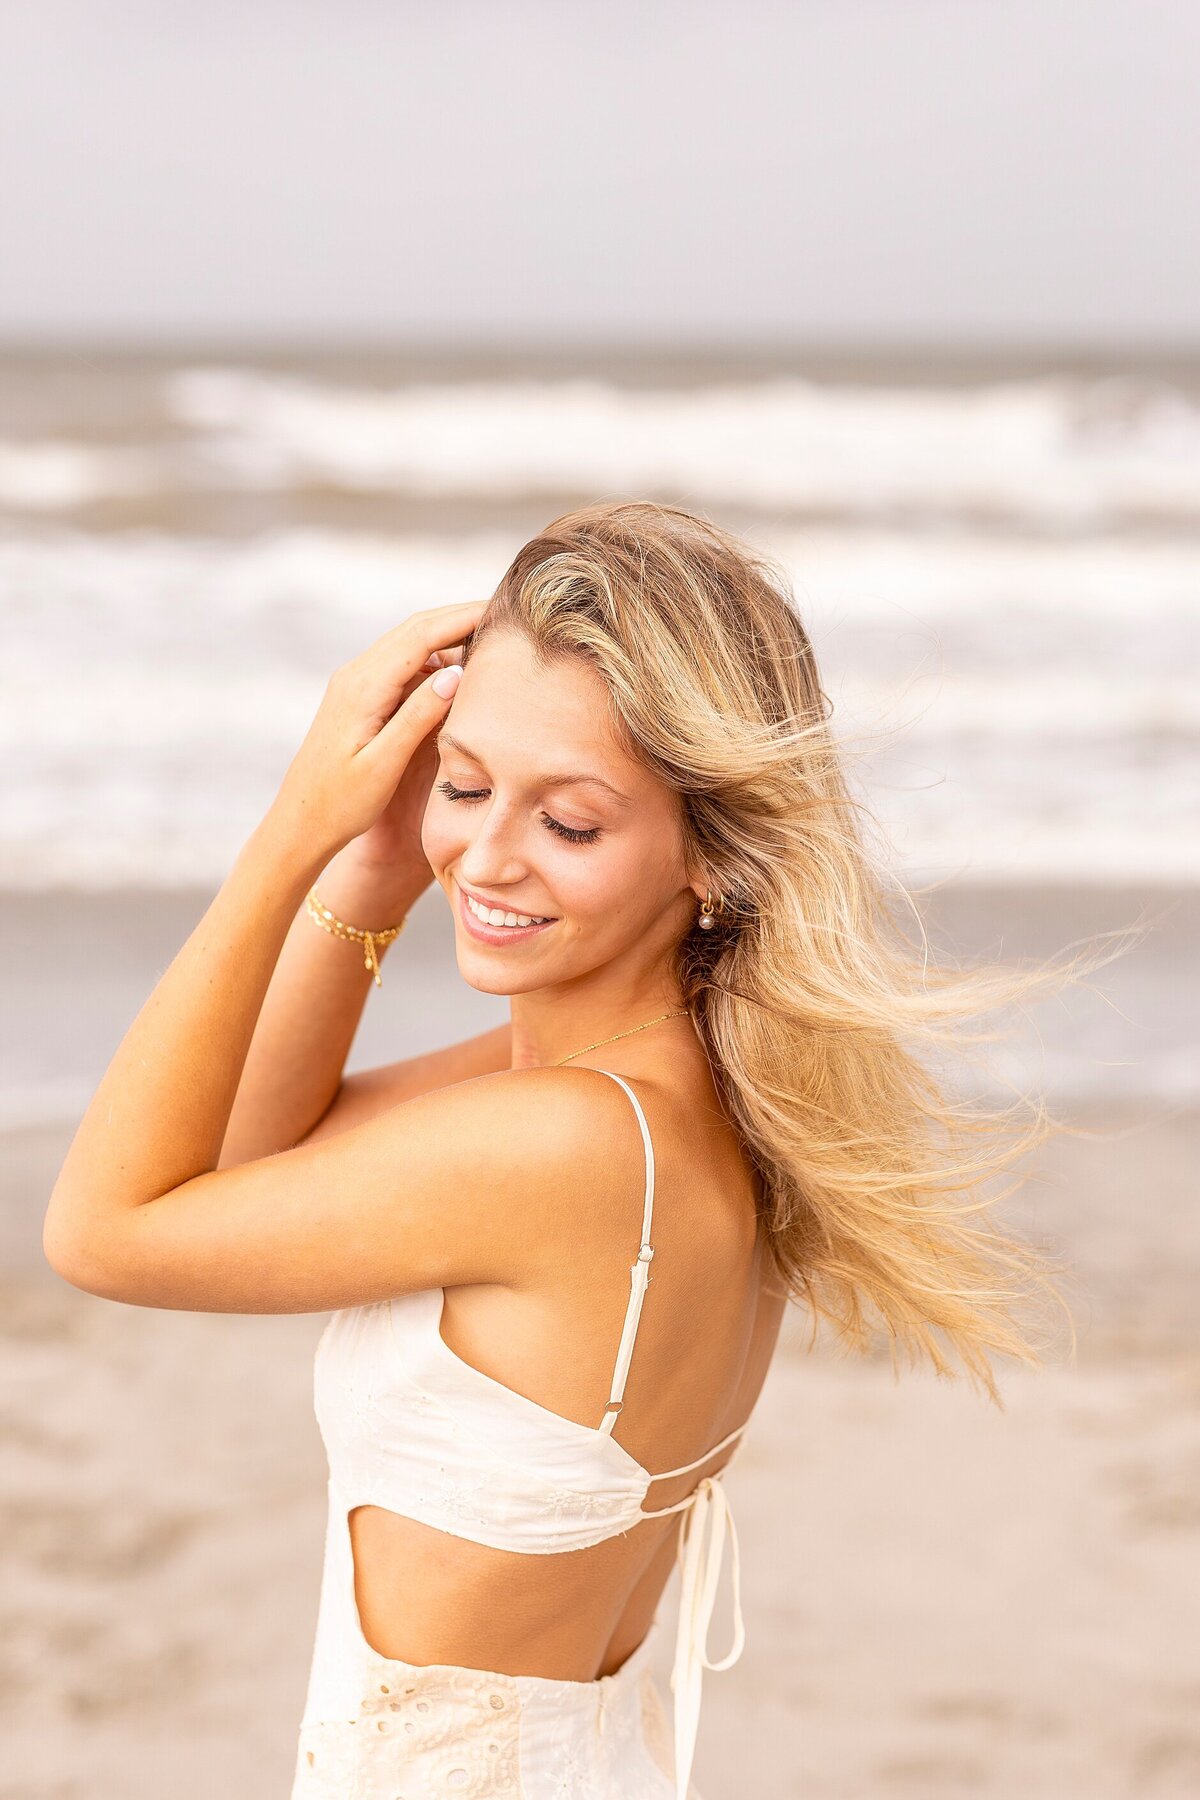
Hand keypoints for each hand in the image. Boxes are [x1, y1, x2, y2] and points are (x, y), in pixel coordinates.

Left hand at [269, 601, 486, 870]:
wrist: (299, 822)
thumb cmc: (341, 803)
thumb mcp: (383, 765)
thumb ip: (418, 717)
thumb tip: (455, 673)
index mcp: (363, 688)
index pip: (421, 635)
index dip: (463, 617)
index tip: (502, 610)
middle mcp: (356, 675)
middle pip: (416, 629)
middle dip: (459, 616)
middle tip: (503, 613)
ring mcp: (355, 683)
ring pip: (409, 644)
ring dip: (447, 635)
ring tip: (489, 639)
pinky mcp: (358, 697)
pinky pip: (401, 665)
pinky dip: (433, 658)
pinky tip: (457, 670)